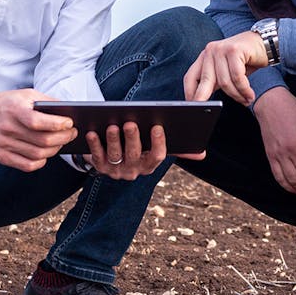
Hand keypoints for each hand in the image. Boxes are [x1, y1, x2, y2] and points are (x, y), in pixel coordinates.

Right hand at [0, 90, 76, 171]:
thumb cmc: (3, 104)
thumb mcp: (23, 94)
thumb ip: (45, 100)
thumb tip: (67, 108)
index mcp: (14, 109)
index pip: (39, 121)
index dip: (58, 124)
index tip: (70, 122)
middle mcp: (8, 128)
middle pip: (42, 140)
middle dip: (63, 138)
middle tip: (72, 133)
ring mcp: (3, 144)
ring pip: (37, 154)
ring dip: (55, 150)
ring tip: (61, 142)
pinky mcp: (1, 156)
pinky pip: (26, 165)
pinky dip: (41, 162)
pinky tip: (46, 154)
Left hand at [81, 122, 206, 179]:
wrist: (110, 160)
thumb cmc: (138, 148)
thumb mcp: (155, 149)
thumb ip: (177, 150)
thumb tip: (202, 154)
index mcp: (149, 165)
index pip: (157, 157)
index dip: (158, 143)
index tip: (157, 126)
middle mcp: (134, 171)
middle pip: (134, 155)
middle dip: (132, 139)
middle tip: (130, 122)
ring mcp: (116, 170)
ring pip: (115, 156)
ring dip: (113, 140)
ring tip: (112, 125)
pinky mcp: (99, 167)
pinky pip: (96, 157)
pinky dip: (94, 145)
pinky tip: (93, 132)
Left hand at [184, 30, 268, 104]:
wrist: (264, 43)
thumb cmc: (245, 60)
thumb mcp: (226, 71)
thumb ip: (215, 82)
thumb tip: (205, 103)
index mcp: (205, 57)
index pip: (190, 77)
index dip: (189, 93)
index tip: (192, 107)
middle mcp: (211, 51)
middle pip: (205, 80)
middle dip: (206, 99)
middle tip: (210, 112)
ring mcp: (222, 49)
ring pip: (225, 81)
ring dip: (236, 95)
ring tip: (245, 101)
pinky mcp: (234, 50)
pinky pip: (237, 76)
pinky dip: (244, 89)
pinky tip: (249, 95)